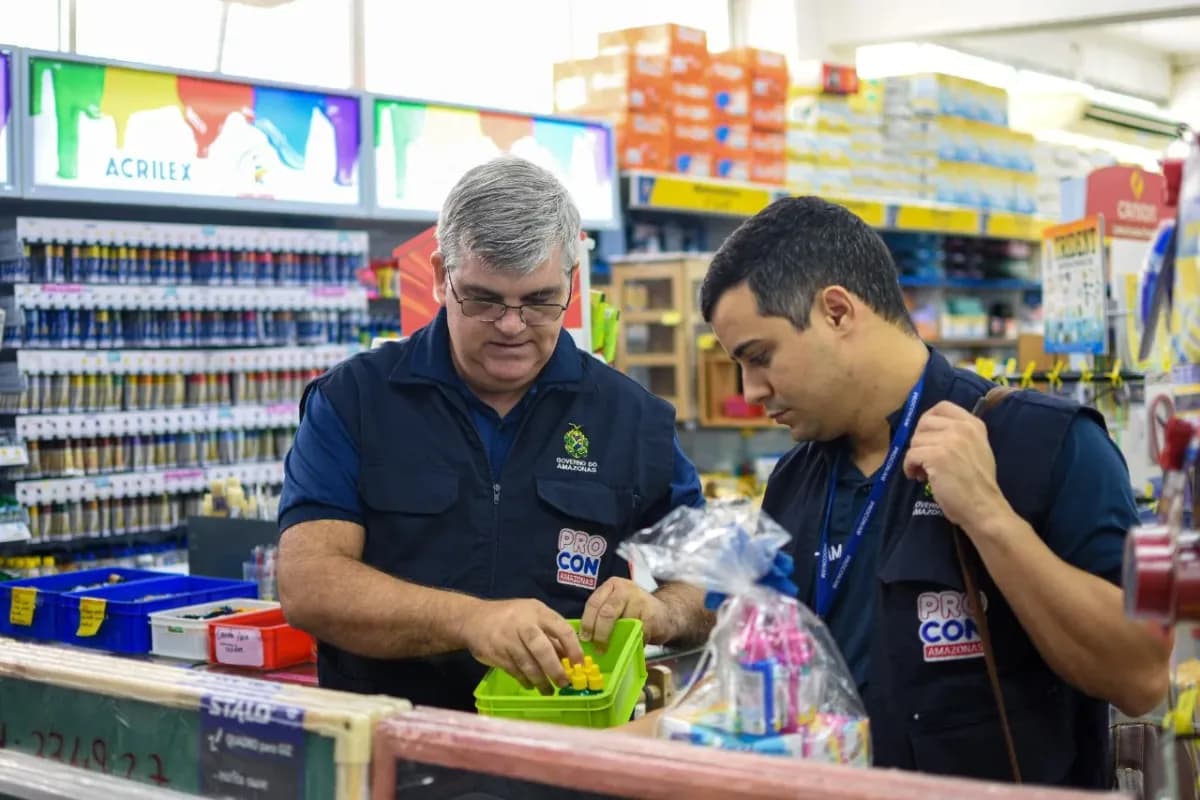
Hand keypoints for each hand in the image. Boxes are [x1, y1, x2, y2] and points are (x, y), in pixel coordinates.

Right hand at [460, 598, 584, 692]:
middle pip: (543, 649)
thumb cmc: (510, 618)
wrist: (472, 619)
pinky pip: (515, 671)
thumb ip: (550, 633)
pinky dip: (525, 680)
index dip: (574, 649)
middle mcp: (524, 624)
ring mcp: (508, 639)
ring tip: (548, 690)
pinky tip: (530, 685)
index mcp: (538, 612)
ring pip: (528, 664)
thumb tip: (569, 657)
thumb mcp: (532, 616)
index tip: (579, 665)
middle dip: (555, 669)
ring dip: (540, 680)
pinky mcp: (497, 653)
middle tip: (564, 683)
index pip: (562, 629)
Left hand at [582, 577, 674, 648]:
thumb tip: (584, 637)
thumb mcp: (616, 606)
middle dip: (599, 633)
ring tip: (614, 648)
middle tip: (598, 647)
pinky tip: (631, 643)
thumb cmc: (635, 611)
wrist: (665, 613)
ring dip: (616, 640)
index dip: (587, 623)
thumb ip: (602, 615)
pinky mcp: (650, 615)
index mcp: (612, 586)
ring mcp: (639, 600)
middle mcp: (625, 589)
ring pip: (621, 624)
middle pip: (606, 612)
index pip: (593, 603)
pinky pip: (636, 633)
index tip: (585, 638)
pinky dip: (632, 642)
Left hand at [902, 400, 1011, 533]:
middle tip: (924, 458)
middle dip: (919, 440)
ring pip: (915, 440)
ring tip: (925, 472)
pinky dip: (910, 467)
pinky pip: (911, 455)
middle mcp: (963, 428)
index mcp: (974, 425)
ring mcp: (950, 440)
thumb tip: (930, 433)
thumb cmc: (978, 485)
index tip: (926, 437)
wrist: (984, 507)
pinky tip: (919, 478)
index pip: (942, 407)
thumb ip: (959, 437)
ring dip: (915, 457)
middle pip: (924, 422)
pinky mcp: (937, 455)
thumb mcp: (977, 450)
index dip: (928, 421)